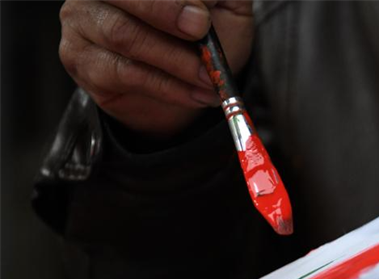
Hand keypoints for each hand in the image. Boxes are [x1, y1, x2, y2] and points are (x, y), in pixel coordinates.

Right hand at [59, 0, 254, 137]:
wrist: (187, 84)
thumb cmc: (203, 37)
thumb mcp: (222, 6)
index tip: (202, 18)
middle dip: (165, 13)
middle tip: (200, 33)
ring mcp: (81, 20)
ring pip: (124, 35)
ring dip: (175, 61)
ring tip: (209, 77)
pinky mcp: (80, 59)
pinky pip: (124, 73)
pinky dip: (167, 87)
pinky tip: (194, 94)